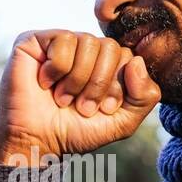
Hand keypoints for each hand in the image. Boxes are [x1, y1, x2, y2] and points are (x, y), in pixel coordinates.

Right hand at [0, 30, 160, 163]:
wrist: (36, 141)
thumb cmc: (76, 131)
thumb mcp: (123, 122)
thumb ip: (146, 96)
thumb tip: (137, 61)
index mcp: (105, 63)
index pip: (127, 57)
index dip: (117, 86)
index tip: (101, 110)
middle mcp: (84, 49)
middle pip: (110, 47)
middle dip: (99, 84)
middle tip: (81, 107)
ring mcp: (60, 42)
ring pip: (88, 42)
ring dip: (77, 80)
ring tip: (63, 99)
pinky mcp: (35, 40)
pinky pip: (63, 40)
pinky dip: (57, 69)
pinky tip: (45, 83)